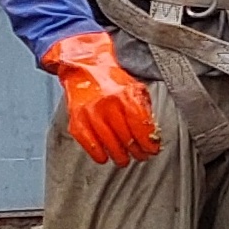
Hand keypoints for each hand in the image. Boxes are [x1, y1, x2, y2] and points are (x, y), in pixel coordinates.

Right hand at [42, 31, 160, 164]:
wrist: (84, 69)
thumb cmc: (113, 81)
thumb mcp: (136, 89)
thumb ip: (145, 111)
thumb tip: (152, 136)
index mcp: (124, 96)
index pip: (141, 127)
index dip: (148, 143)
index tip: (152, 150)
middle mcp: (107, 105)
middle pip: (126, 139)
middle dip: (136, 152)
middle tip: (140, 156)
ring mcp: (90, 114)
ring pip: (109, 145)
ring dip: (119, 157)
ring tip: (124, 159)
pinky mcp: (76, 120)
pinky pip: (89, 144)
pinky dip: (98, 154)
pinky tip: (104, 157)